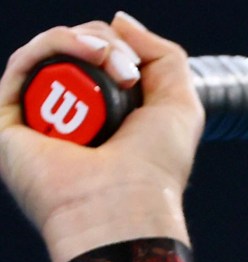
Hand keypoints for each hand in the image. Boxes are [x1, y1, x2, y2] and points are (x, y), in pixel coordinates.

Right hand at [0, 13, 200, 261]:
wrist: (122, 204)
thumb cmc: (155, 169)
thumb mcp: (180, 104)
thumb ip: (163, 56)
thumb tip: (119, 21)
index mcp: (104, 118)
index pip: (99, 61)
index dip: (118, 48)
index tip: (137, 68)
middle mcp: (67, 119)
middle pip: (73, 52)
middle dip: (104, 43)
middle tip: (127, 69)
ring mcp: (36, 120)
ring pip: (47, 53)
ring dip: (82, 41)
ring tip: (110, 61)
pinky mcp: (8, 121)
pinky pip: (22, 65)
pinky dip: (52, 45)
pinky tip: (83, 51)